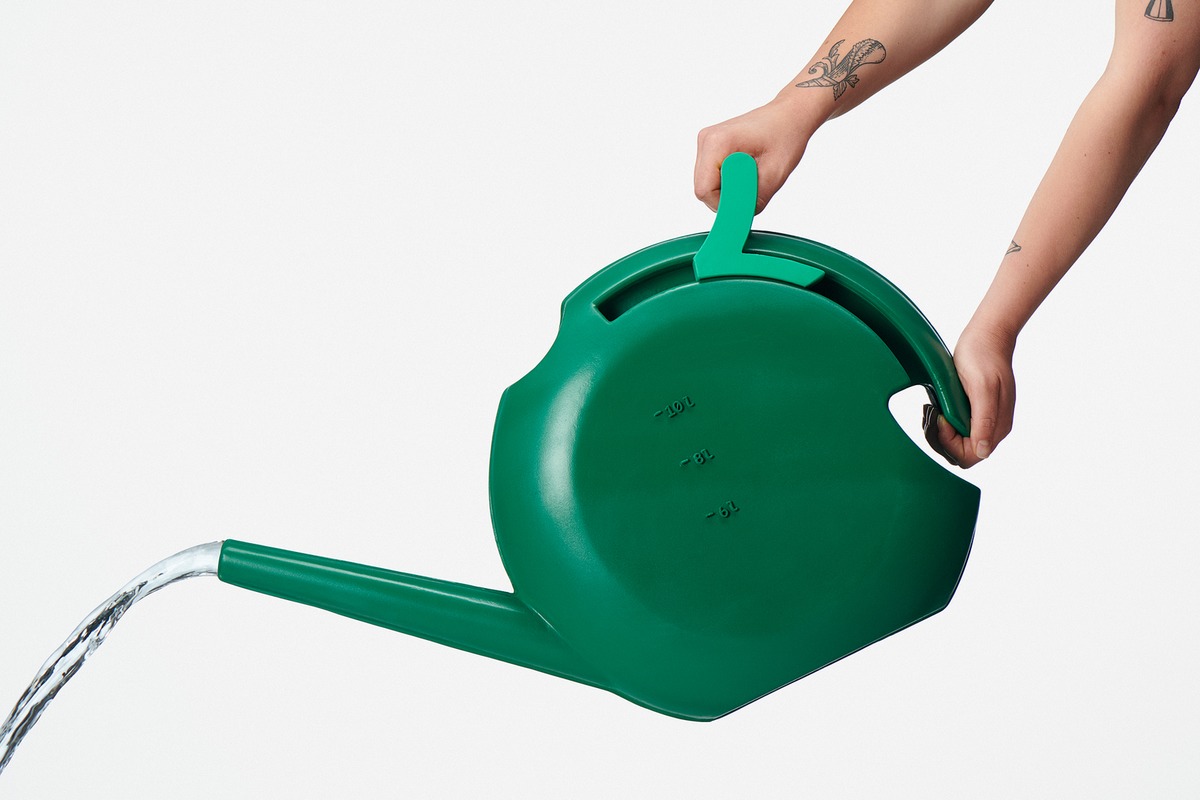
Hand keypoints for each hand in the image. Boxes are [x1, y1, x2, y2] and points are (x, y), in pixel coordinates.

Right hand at [694, 97, 817, 212]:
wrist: (790, 115)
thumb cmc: (786, 136)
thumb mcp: (774, 175)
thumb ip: (753, 201)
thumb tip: (735, 222)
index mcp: (718, 142)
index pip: (704, 190)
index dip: (724, 203)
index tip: (746, 200)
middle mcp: (706, 139)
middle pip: (703, 188)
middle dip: (727, 196)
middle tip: (754, 185)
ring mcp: (706, 142)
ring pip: (707, 184)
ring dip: (729, 188)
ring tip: (752, 174)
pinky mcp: (711, 146)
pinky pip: (712, 176)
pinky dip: (729, 181)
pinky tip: (746, 170)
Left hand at [927, 321, 1016, 467]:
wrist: (987, 336)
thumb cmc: (983, 357)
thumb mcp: (982, 388)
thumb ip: (984, 420)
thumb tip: (982, 451)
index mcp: (997, 426)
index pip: (971, 456)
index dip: (951, 444)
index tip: (942, 420)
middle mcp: (994, 428)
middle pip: (965, 453)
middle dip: (945, 440)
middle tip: (935, 414)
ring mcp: (987, 420)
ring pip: (961, 443)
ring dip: (945, 432)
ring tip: (937, 409)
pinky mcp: (978, 411)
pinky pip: (961, 428)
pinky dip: (947, 422)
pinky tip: (942, 407)